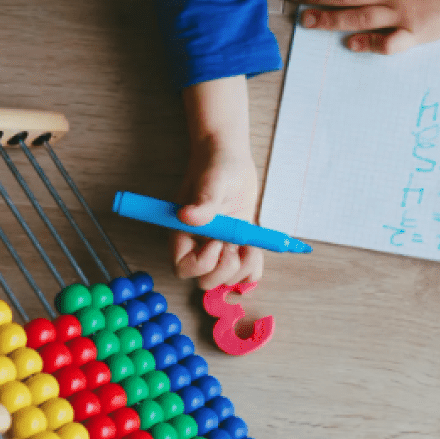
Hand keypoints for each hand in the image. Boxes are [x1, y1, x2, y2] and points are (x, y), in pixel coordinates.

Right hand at [173, 76, 262, 289]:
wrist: (229, 157)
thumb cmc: (215, 164)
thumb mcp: (211, 180)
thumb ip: (203, 200)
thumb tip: (187, 216)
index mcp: (182, 233)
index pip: (184, 267)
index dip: (202, 263)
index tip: (218, 241)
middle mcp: (198, 245)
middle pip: (205, 281)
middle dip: (224, 270)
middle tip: (237, 246)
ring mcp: (218, 247)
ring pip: (227, 280)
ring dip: (242, 269)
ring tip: (251, 244)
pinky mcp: (236, 244)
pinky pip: (245, 271)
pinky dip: (253, 268)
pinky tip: (257, 249)